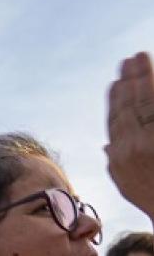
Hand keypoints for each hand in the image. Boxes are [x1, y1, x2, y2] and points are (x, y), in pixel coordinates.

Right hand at [106, 52, 153, 218]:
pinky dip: (153, 90)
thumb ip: (116, 163)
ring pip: (145, 102)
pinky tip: (152, 76)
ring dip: (143, 76)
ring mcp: (150, 142)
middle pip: (129, 107)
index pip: (115, 122)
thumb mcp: (128, 184)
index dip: (115, 100)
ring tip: (143, 58)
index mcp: (119, 158)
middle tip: (132, 59)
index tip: (115, 82)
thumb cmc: (152, 197)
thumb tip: (106, 146)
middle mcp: (132, 148)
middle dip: (129, 80)